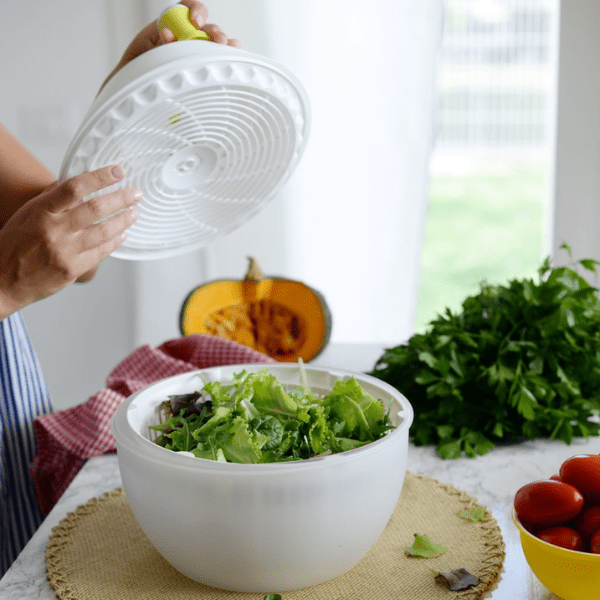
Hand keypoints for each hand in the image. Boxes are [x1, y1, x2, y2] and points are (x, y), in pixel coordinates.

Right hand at [0, 165, 139, 317]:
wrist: (1, 281)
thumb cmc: (13, 245)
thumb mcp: (28, 214)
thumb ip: (53, 200)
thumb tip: (78, 185)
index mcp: (41, 211)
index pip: (75, 187)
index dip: (100, 177)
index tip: (118, 171)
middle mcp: (54, 230)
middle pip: (96, 208)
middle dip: (121, 198)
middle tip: (135, 193)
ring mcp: (65, 251)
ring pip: (104, 231)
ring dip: (124, 220)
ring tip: (134, 213)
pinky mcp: (73, 269)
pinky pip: (101, 252)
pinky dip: (115, 241)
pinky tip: (122, 234)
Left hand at [100, 1, 239, 91]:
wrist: (136, 90)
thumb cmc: (137, 68)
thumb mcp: (142, 53)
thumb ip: (156, 44)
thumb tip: (168, 35)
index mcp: (170, 24)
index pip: (187, 8)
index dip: (196, 11)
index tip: (195, 22)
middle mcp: (186, 36)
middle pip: (207, 27)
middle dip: (215, 32)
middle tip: (217, 41)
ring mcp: (196, 52)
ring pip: (216, 43)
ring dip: (224, 45)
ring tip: (227, 49)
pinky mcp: (203, 66)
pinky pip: (218, 60)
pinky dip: (227, 58)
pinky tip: (233, 57)